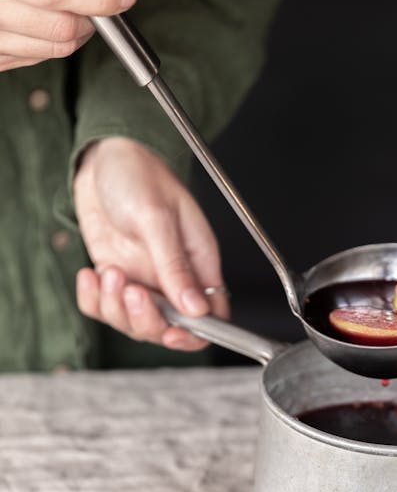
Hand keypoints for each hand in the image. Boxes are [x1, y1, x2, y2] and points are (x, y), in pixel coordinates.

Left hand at [73, 138, 228, 350]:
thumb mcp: (158, 219)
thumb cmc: (141, 175)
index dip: (194, 333)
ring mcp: (143, 278)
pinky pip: (104, 308)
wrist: (104, 157)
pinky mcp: (115, 275)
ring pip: (133, 323)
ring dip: (115, 307)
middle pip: (168, 327)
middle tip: (131, 291)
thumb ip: (175, 266)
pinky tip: (90, 275)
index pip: (210, 316)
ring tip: (109, 273)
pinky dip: (93, 300)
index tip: (172, 331)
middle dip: (146, 320)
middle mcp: (172, 277)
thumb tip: (197, 309)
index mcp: (199, 262)